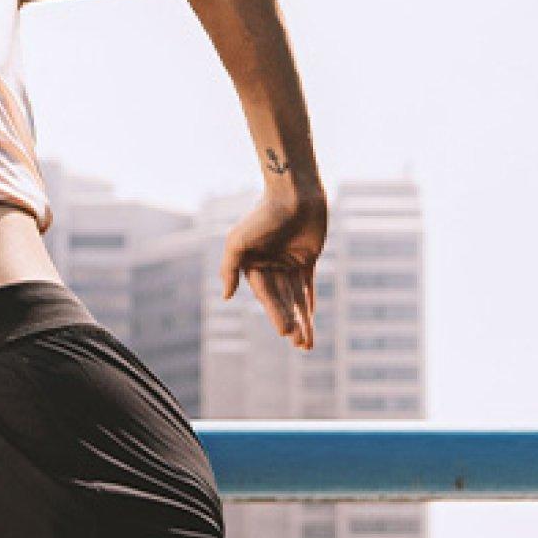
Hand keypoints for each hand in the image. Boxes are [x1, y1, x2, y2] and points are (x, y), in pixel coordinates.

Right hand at [218, 191, 326, 349]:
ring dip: (301, 320)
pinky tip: (311, 321)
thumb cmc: (263, 214)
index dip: (276, 314)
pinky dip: (309, 303)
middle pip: (282, 300)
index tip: (286, 332)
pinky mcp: (307, 259)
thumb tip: (226, 298)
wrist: (294, 192)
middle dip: (290, 322)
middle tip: (299, 343)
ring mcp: (288, 263)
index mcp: (251, 265)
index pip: (265, 296)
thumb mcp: (238, 241)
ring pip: (296, 298)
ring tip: (306, 344)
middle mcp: (269, 266)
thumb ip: (229, 268)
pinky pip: (308, 286)